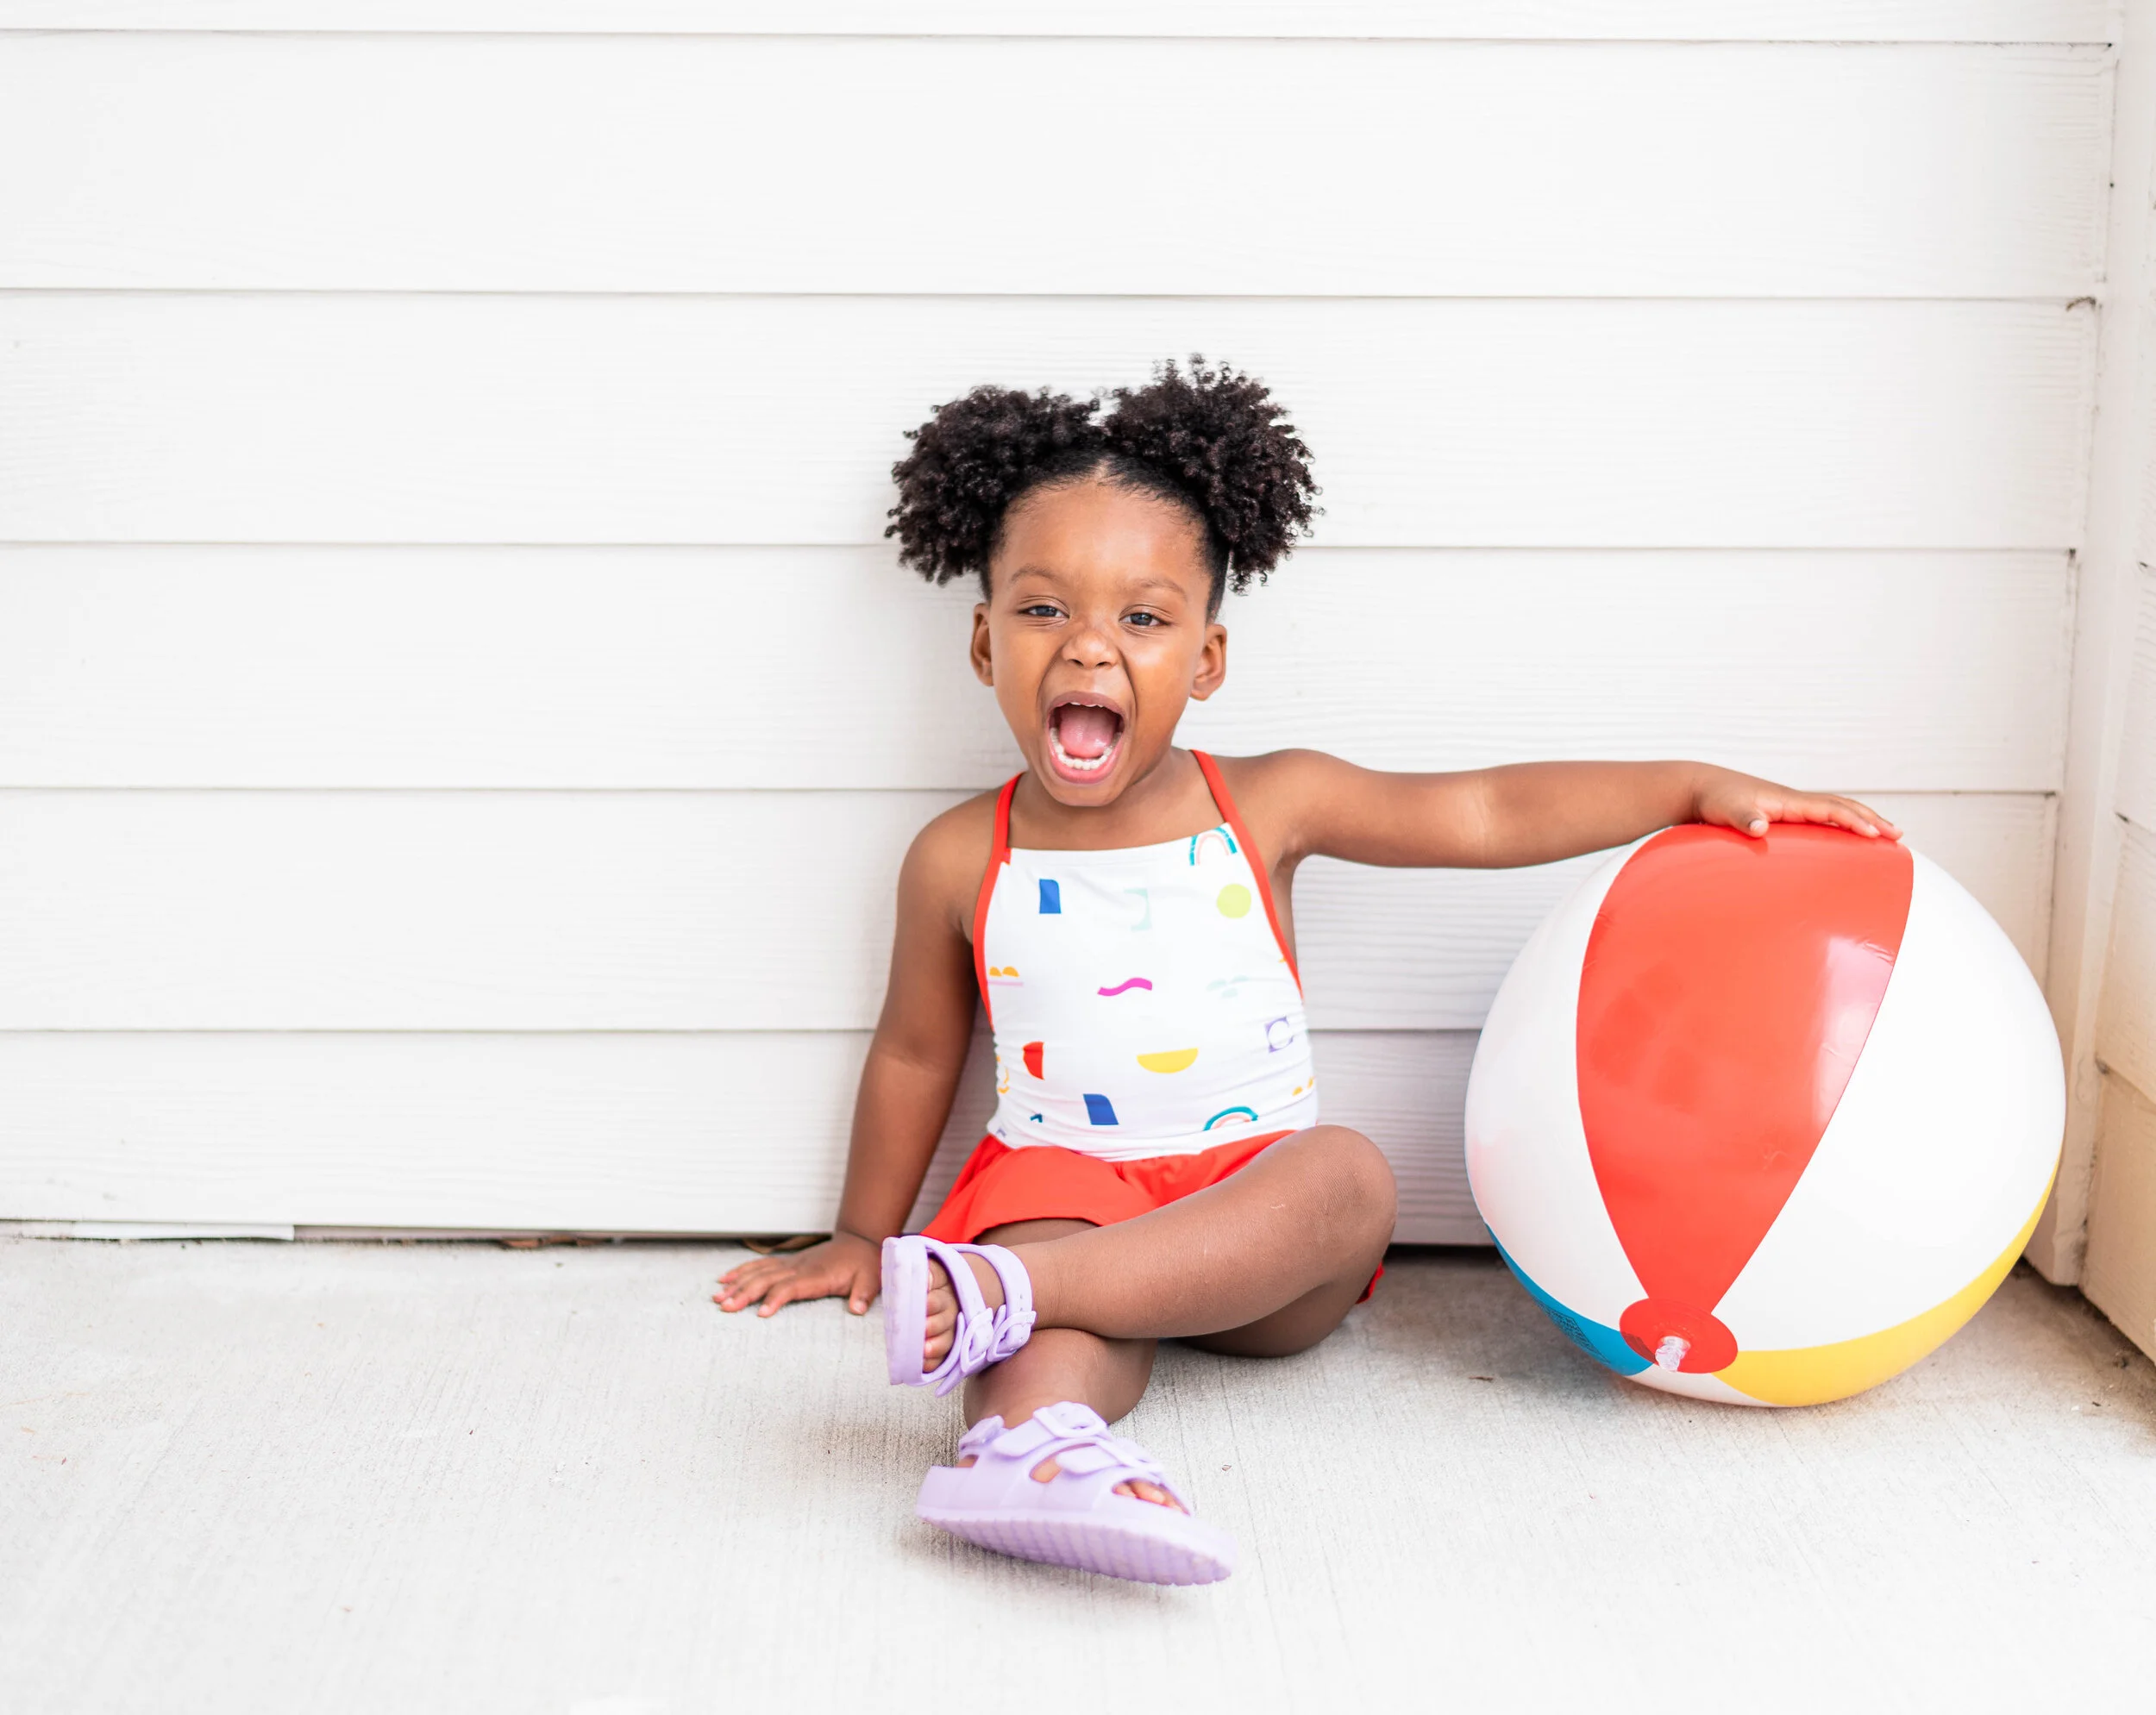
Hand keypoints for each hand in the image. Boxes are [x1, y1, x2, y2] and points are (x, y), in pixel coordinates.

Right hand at [714, 1230, 881, 1316]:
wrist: (859, 1241)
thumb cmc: (864, 1264)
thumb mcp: (871, 1279)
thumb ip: (863, 1294)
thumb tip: (857, 1309)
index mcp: (817, 1275)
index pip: (791, 1287)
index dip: (775, 1299)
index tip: (760, 1314)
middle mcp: (799, 1268)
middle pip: (767, 1280)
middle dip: (745, 1294)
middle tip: (725, 1308)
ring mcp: (791, 1263)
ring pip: (759, 1272)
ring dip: (737, 1284)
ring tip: (717, 1297)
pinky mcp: (787, 1263)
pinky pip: (760, 1265)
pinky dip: (741, 1271)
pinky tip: (725, 1279)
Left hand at [1692, 768, 1901, 841]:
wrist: (1701, 788)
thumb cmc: (1715, 800)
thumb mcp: (1727, 810)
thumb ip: (1743, 818)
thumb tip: (1759, 826)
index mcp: (1788, 800)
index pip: (1831, 808)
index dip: (1854, 820)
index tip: (1876, 834)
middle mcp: (1795, 801)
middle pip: (1842, 806)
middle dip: (1870, 819)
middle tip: (1898, 835)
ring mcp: (1791, 807)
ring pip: (1834, 811)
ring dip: (1860, 820)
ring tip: (1884, 835)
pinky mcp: (1784, 815)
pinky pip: (1821, 819)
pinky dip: (1840, 824)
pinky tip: (1845, 838)